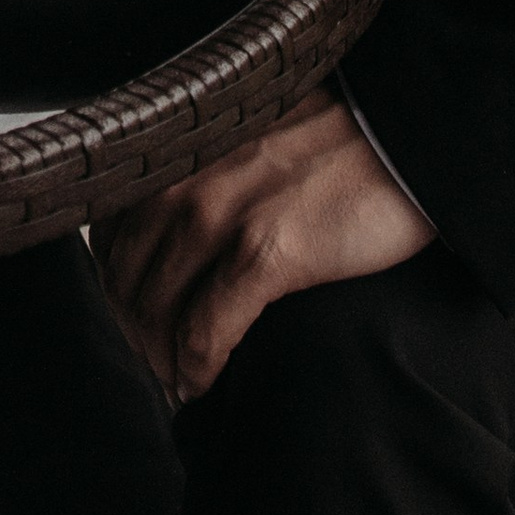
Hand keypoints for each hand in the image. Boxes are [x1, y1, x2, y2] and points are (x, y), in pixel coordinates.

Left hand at [90, 82, 433, 402]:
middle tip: (157, 364)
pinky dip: (195, 368)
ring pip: (156, 310)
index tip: (137, 316)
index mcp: (176, 149)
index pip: (107, 232)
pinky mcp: (268, 251)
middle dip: (136, 330)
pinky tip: (201, 384)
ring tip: (178, 383)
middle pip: (126, 278)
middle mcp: (183, 178)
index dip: (118, 285)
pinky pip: (205, 331)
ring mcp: (221, 214)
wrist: (406, 130)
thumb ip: (203, 167)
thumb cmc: (333, 136)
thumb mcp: (245, 133)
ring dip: (160, 358)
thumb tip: (176, 222)